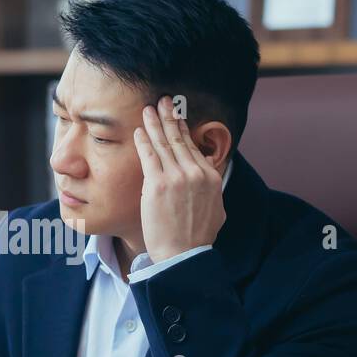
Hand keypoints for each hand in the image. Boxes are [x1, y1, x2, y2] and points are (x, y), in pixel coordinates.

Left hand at [133, 96, 226, 263]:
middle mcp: (196, 172)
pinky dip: (144, 141)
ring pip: (164, 143)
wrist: (184, 255)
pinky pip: (149, 156)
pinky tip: (139, 130)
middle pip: (179, 139)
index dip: (183, 130)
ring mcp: (177, 177)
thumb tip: (212, 181)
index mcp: (211, 177)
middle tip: (163, 101)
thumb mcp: (217, 210)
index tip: (177, 118)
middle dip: (170, 117)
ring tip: (149, 108)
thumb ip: (213, 191)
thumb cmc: (198, 238)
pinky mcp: (158, 184)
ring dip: (155, 123)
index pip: (194, 147)